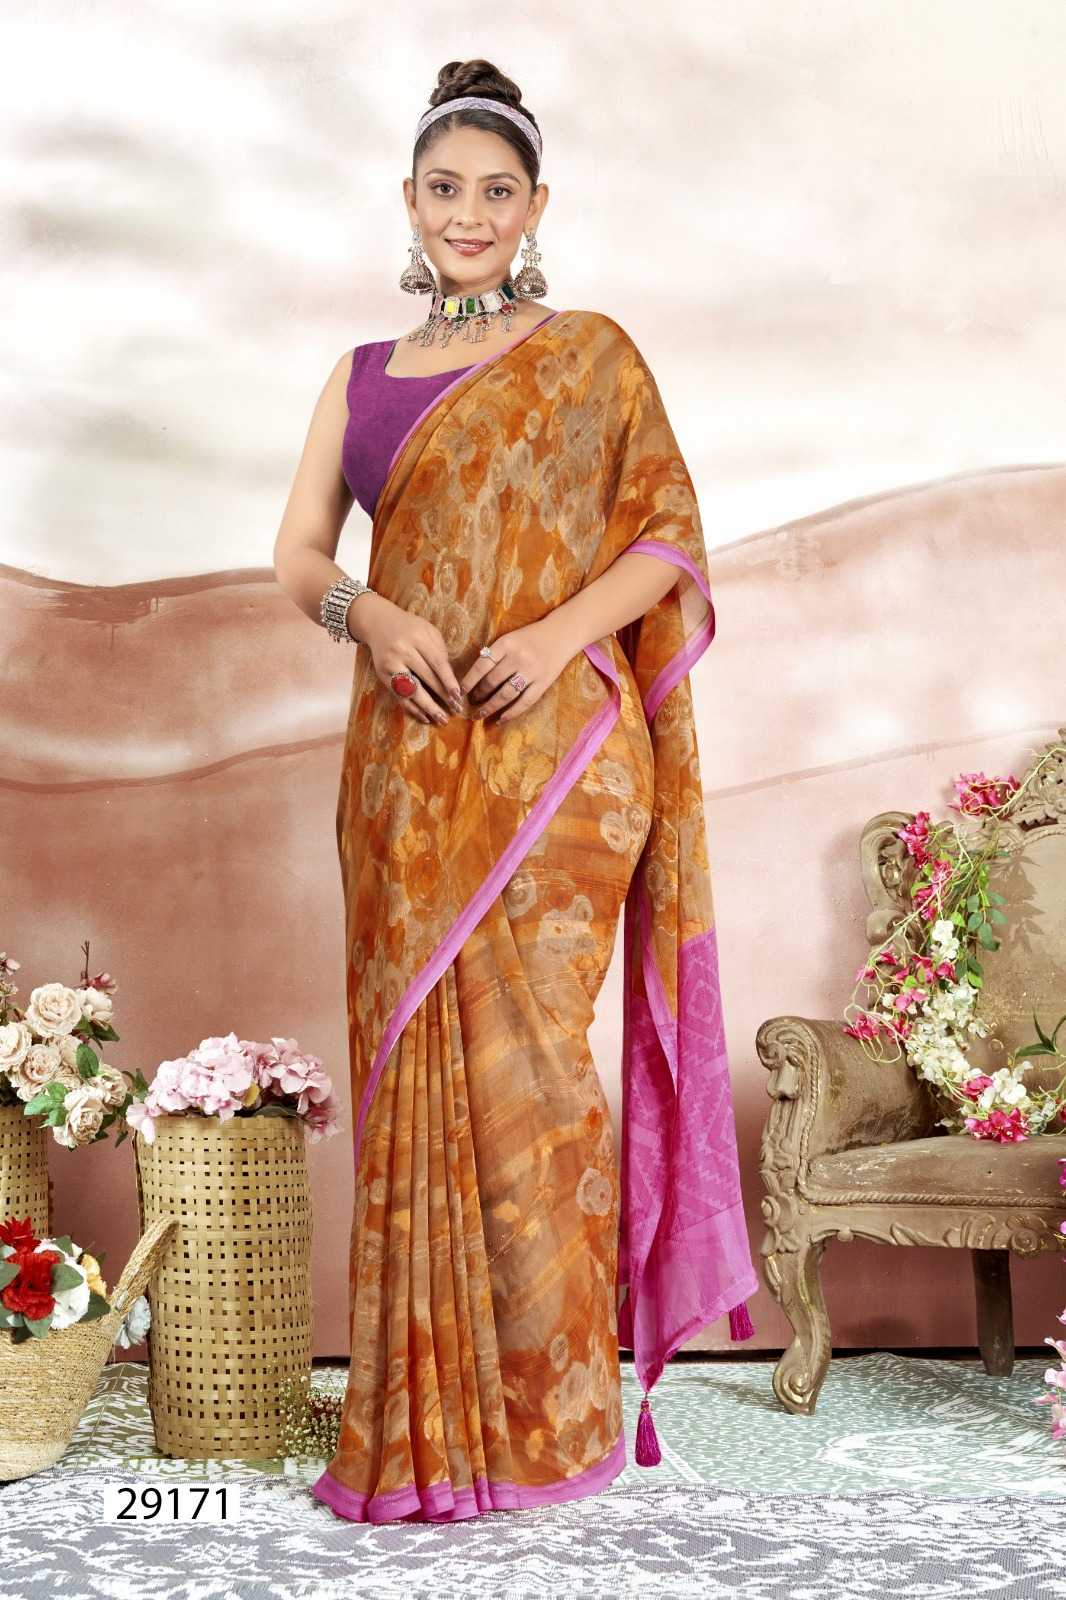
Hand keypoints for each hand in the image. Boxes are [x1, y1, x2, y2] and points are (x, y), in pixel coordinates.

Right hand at [351, 592, 463, 726]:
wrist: (379, 623)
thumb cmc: (410, 628)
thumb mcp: (428, 631)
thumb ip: (440, 651)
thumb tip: (451, 680)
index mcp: (418, 637)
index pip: (437, 662)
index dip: (448, 681)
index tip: (458, 695)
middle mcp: (402, 650)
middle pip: (425, 678)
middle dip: (442, 696)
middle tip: (455, 709)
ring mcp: (390, 664)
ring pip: (411, 691)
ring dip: (428, 707)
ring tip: (441, 719)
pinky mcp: (382, 675)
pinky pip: (399, 696)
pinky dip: (412, 708)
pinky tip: (424, 717)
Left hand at [460, 617, 575, 723]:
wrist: (561, 634)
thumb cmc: (531, 637)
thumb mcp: (510, 639)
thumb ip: (495, 654)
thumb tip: (474, 678)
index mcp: (506, 644)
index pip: (482, 665)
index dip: (468, 681)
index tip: (459, 691)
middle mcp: (518, 658)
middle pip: (492, 681)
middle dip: (478, 695)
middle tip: (470, 703)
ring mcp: (531, 672)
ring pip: (506, 695)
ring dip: (490, 706)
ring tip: (480, 714)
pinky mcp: (543, 683)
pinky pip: (524, 702)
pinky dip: (511, 713)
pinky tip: (500, 720)